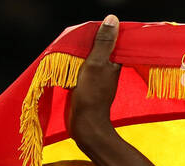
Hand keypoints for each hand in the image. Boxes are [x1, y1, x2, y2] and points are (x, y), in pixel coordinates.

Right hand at [66, 15, 121, 148]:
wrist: (86, 125)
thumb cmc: (92, 95)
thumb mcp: (97, 63)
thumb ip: (104, 43)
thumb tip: (112, 20)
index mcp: (114, 64)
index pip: (113, 42)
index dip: (105, 33)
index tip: (95, 28)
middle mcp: (109, 71)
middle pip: (100, 50)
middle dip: (91, 42)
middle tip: (80, 37)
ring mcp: (98, 80)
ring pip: (90, 59)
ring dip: (81, 54)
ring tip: (73, 48)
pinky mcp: (88, 87)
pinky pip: (82, 70)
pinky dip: (76, 66)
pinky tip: (70, 65)